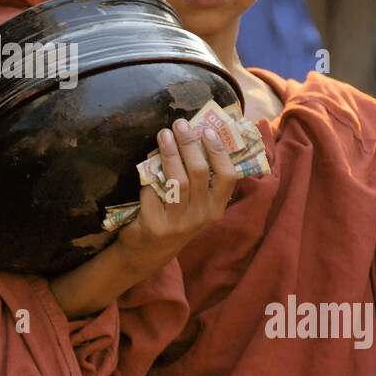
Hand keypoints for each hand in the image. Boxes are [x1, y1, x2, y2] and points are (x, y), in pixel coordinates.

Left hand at [113, 118, 238, 275]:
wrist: (147, 251)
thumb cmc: (174, 218)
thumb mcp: (195, 206)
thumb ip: (200, 180)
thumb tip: (196, 135)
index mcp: (216, 209)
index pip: (227, 177)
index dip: (219, 151)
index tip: (207, 130)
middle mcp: (201, 217)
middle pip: (198, 172)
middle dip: (189, 144)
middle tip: (179, 124)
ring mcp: (178, 223)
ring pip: (177, 180)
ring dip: (169, 153)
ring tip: (163, 134)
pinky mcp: (155, 225)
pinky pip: (152, 191)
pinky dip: (149, 176)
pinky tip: (147, 163)